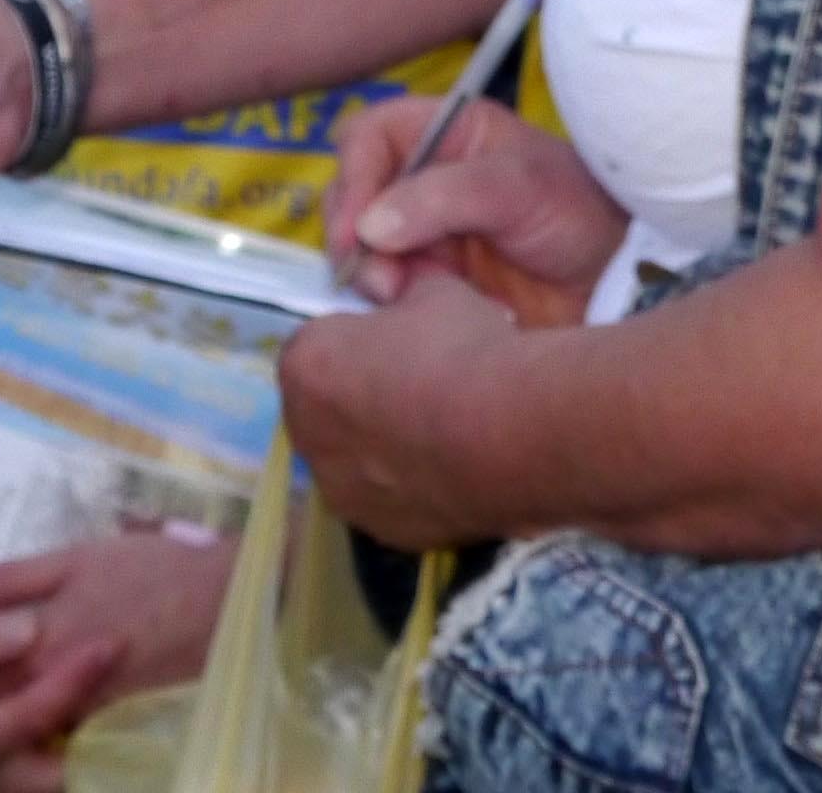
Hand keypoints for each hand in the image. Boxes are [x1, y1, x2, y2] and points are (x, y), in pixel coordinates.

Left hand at [0, 529, 238, 708]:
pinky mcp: (114, 724)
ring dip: (16, 714)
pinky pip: (69, 736)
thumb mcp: (80, 556)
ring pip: (30, 723)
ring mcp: (83, 709)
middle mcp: (52, 681)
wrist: (226, 600)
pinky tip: (60, 710)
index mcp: (38, 636)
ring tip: (13, 694)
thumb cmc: (153, 569)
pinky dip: (56, 727)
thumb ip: (12, 577)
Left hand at [282, 276, 526, 550]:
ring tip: (442, 428)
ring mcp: (342, 490)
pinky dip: (410, 484)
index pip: (318, 344)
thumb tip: (412, 301)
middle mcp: (308, 434)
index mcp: (308, 365)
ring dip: (382, 443)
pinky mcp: (381, 530)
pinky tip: (454, 465)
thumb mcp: (438, 292)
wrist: (513, 432)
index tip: (398, 338)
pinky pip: (387, 498)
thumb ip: (408, 296)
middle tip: (419, 380)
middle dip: (362, 393)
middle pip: (327, 406)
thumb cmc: (466, 351)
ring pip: (354, 459)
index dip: (359, 338)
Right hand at [326, 95, 628, 327]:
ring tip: (409, 296)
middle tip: (384, 278)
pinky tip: (425, 313)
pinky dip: (391, 304)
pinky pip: (383, 290)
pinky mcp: (427, 280)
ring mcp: (422, 232)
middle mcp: (424, 178)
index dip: (353, 175)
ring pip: (360, 248)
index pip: (369, 137)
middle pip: (350, 196)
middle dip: (353, 235)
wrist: (617, 283)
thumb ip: (445, 197)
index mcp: (446, 134)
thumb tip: (370, 225)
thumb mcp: (520, 188)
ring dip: (373, 275)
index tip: (357, 228)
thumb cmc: (581, 214)